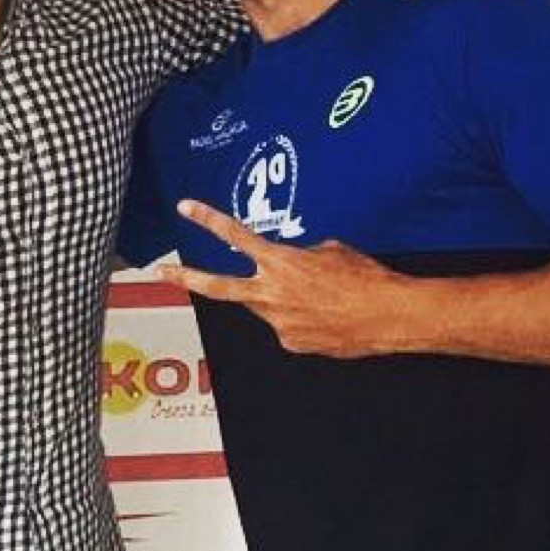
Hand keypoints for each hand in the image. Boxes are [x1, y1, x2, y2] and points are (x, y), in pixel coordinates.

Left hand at [159, 200, 414, 357]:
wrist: (389, 315)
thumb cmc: (365, 279)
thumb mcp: (331, 251)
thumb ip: (300, 256)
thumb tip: (294, 265)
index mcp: (281, 262)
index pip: (236, 235)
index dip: (209, 219)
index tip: (186, 207)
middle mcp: (272, 294)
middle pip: (218, 287)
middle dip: (187, 278)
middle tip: (160, 273)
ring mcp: (278, 323)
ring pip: (264, 307)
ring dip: (279, 299)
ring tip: (317, 297)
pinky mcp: (291, 343)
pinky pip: (287, 326)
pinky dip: (301, 318)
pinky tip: (327, 317)